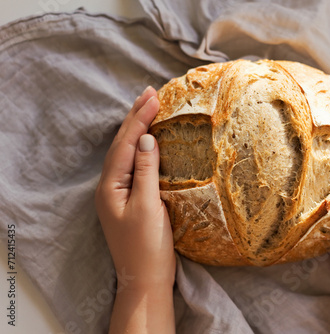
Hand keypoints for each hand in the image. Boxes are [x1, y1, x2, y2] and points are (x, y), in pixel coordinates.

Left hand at [95, 86, 175, 288]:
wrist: (146, 279)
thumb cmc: (148, 247)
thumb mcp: (148, 206)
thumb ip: (145, 171)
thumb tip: (145, 139)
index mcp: (110, 186)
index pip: (125, 144)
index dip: (139, 119)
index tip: (154, 96)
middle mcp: (110, 186)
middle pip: (121, 144)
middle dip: (135, 117)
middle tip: (149, 92)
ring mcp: (119, 193)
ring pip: (126, 153)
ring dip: (137, 129)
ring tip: (148, 108)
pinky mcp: (130, 199)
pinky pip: (133, 165)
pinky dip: (141, 147)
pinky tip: (149, 141)